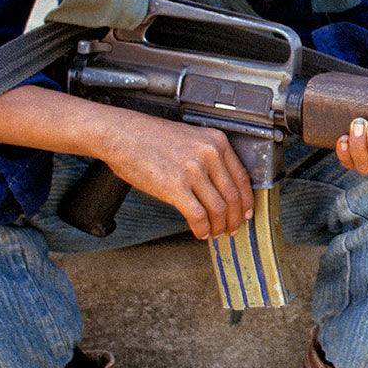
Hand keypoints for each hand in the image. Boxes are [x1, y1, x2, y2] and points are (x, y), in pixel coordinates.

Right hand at [99, 113, 253, 239]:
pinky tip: (199, 232)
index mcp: (216, 141)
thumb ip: (207, 159)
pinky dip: (202, 228)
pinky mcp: (175, 186)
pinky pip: (198, 215)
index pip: (242, 177)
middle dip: (235, 218)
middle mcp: (209, 154)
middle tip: (231, 229)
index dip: (246, 201)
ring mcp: (193, 170)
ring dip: (218, 226)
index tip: (245, 212)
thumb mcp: (189, 139)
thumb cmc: (148, 137)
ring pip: (219, 209)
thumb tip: (218, 189)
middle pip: (233, 196)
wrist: (120, 134)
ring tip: (213, 233)